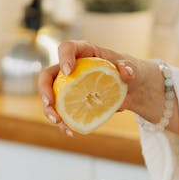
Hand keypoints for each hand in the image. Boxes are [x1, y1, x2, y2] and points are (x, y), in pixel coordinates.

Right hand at [38, 40, 177, 134]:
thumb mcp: (133, 68)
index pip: (67, 47)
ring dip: (49, 110)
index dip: (64, 57)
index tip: (68, 72)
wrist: (133, 89)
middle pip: (49, 74)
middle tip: (50, 103)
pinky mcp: (73, 102)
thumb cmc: (130, 72)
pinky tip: (70, 131)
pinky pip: (62, 112)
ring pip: (50, 96)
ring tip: (58, 122)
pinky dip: (64, 123)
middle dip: (44, 89)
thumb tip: (125, 71)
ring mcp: (69, 86)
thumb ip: (129, 68)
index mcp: (84, 53)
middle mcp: (72, 68)